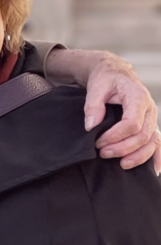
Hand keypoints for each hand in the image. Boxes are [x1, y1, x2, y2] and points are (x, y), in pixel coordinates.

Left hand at [82, 52, 159, 173]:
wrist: (114, 72)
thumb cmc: (105, 78)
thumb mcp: (96, 87)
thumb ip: (93, 106)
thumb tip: (91, 127)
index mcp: (138, 97)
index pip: (132, 124)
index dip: (115, 136)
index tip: (98, 141)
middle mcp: (150, 109)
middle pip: (142, 136)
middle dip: (123, 148)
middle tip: (103, 152)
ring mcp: (152, 118)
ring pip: (152, 142)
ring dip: (137, 156)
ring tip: (121, 164)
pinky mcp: (150, 124)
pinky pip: (159, 143)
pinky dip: (157, 157)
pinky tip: (154, 171)